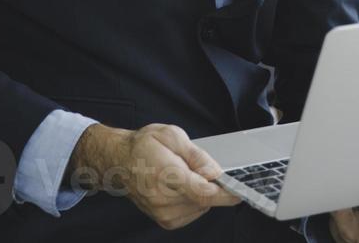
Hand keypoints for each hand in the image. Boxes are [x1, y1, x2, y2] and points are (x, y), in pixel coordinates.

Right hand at [68, 123, 238, 230]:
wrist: (119, 162)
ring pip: (201, 206)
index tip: (239, 191)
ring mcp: (163, 213)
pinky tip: (179, 187)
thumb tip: (215, 172)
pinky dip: (193, 200)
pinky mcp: (166, 221)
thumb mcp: (172, 136)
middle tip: (193, 167)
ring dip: (200, 192)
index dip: (226, 193)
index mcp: (165, 175)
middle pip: (205, 200)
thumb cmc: (143, 146)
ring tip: (180, 175)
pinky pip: (193, 212)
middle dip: (209, 184)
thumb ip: (197, 155)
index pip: (203, 192)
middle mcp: (163, 199)